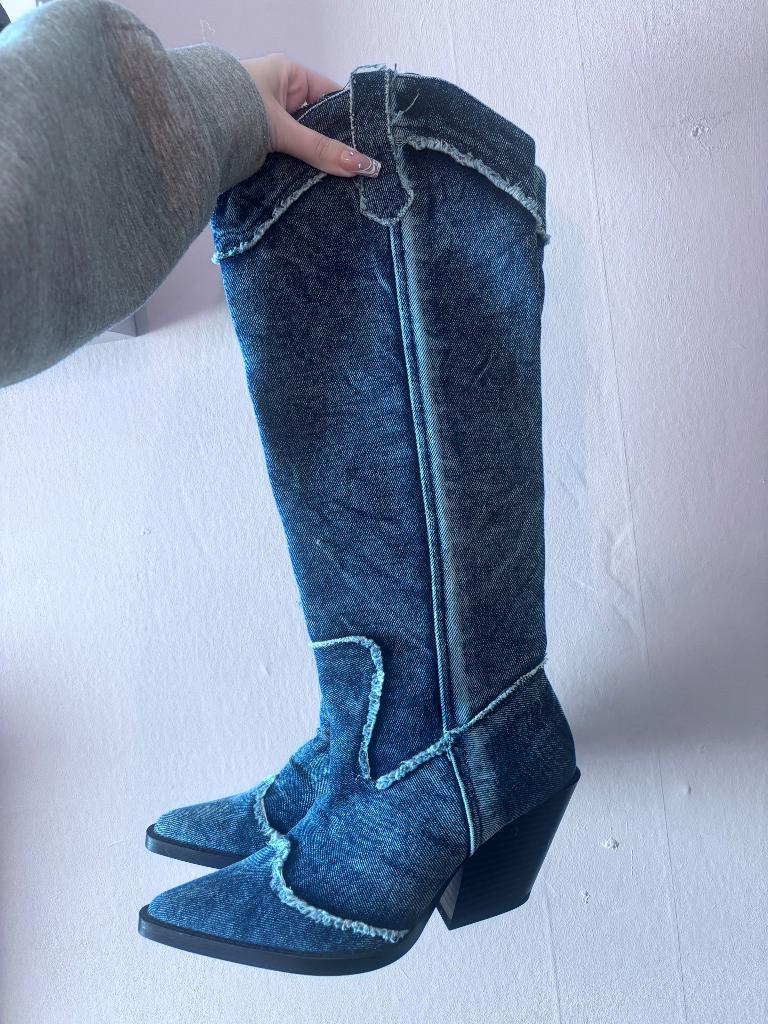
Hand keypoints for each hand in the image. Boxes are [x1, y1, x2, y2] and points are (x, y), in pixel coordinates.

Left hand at [240, 53, 380, 177]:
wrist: (184, 125)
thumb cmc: (230, 109)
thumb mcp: (282, 128)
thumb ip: (319, 149)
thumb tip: (359, 165)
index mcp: (288, 75)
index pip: (332, 97)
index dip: (350, 119)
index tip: (369, 144)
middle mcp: (279, 94)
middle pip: (318, 123)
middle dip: (333, 146)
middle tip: (358, 171)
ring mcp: (268, 119)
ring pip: (302, 142)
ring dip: (313, 161)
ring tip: (341, 183)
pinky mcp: (257, 142)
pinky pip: (286, 155)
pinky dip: (296, 170)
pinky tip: (312, 186)